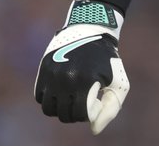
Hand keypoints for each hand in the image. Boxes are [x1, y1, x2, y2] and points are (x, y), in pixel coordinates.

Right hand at [34, 0, 129, 134]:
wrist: (90, 29)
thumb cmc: (108, 60)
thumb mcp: (119, 82)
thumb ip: (111, 109)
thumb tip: (93, 130)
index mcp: (85, 81)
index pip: (81, 115)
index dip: (90, 113)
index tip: (96, 100)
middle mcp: (64, 79)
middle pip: (64, 115)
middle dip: (76, 113)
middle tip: (85, 100)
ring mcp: (51, 74)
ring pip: (49, 109)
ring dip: (61, 109)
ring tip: (72, 98)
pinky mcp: (42, 70)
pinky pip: (39, 97)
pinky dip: (50, 99)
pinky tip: (62, 91)